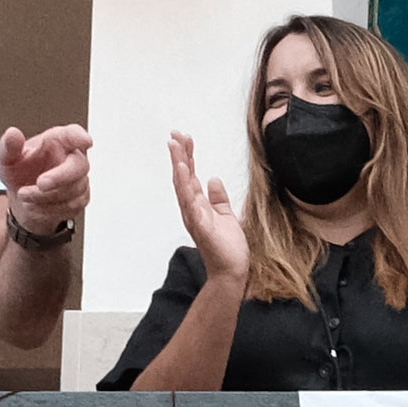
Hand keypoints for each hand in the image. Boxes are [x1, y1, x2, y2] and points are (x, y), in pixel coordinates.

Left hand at [0, 122, 93, 240]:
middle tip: (40, 184)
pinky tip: (33, 205)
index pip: (73, 134)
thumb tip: (12, 133)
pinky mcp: (80, 200)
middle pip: (79, 167)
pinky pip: (69, 207)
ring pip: (72, 191)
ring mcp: (80, 180)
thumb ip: (9, 146)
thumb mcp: (7, 157)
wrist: (23, 197)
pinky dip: (47, 209)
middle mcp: (73, 158)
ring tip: (23, 195)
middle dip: (60, 177)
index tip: (86, 142)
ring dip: (44, 197)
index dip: (80, 137)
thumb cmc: (20, 170)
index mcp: (58, 140)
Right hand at [168, 133, 252, 291]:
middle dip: (179, 156)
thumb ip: (218, 198)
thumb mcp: (226, 215)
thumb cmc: (228, 247)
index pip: (191, 175)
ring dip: (180, 168)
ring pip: (184, 188)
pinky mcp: (202, 227)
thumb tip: (213, 179)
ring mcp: (195, 218)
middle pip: (183, 178)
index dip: (187, 156)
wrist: (232, 271)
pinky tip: (185, 175)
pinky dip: (187, 189)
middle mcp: (192, 209)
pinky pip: (192, 205)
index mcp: (198, 205)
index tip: (185, 138)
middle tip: (175, 135)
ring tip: (177, 149)